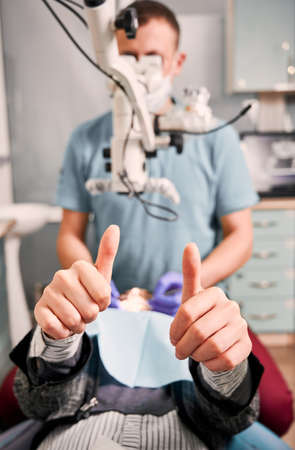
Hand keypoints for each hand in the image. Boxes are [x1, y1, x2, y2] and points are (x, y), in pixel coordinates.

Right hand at [34, 225, 119, 339]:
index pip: (104, 296)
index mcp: (80, 266)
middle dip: (91, 316)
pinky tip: (62, 322)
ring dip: (78, 325)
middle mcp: (62, 276)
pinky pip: (57, 328)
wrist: (66, 308)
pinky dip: (64, 332)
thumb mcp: (102, 274)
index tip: (97, 298)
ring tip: (75, 315)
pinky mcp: (39, 309)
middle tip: (85, 308)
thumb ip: (108, 252)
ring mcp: (48, 291)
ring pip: (74, 320)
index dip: (104, 304)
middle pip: (90, 310)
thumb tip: (114, 227)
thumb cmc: (87, 290)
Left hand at [169, 243, 251, 371]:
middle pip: (198, 332)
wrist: (217, 337)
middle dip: (183, 345)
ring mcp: (241, 326)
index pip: (186, 312)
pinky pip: (223, 360)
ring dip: (196, 355)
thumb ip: (190, 272)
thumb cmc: (199, 315)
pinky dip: (210, 363)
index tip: (172, 337)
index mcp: (215, 293)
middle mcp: (231, 307)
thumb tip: (189, 244)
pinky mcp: (246, 346)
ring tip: (193, 353)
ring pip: (211, 347)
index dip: (174, 330)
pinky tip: (207, 357)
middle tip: (179, 350)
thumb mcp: (191, 296)